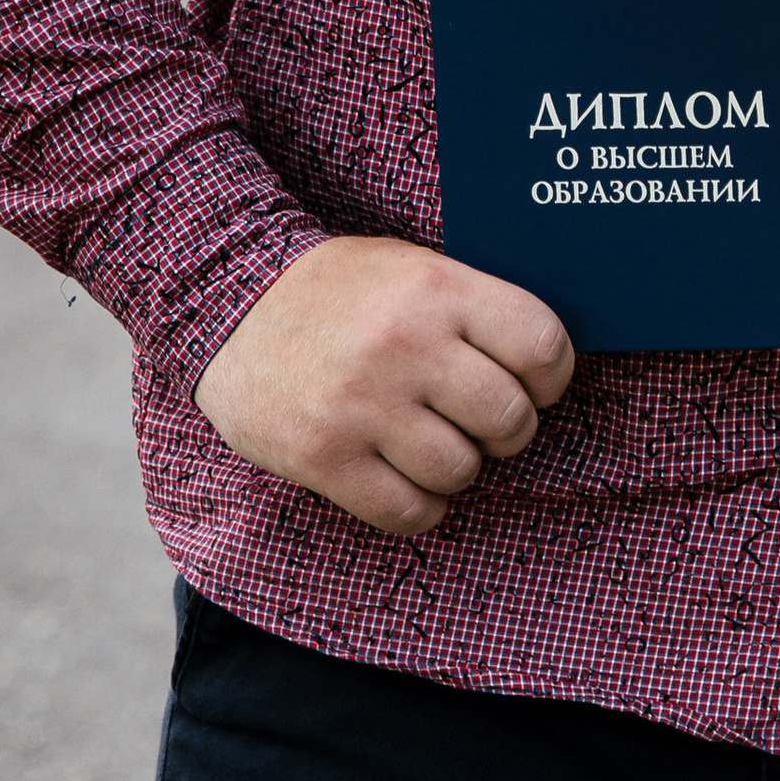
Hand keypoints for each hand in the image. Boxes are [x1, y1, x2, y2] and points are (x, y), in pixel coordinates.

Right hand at [194, 238, 575, 536]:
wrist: (229, 302)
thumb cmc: (340, 290)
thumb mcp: (413, 269)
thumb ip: (474, 308)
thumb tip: (548, 364)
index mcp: (438, 289)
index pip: (542, 347)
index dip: (550, 378)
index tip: (533, 385)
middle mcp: (406, 345)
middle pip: (510, 420)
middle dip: (506, 430)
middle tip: (478, 421)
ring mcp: (363, 404)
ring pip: (461, 471)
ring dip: (456, 468)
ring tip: (428, 443)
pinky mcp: (324, 456)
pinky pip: (409, 512)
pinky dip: (419, 506)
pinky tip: (402, 478)